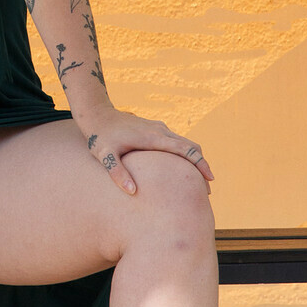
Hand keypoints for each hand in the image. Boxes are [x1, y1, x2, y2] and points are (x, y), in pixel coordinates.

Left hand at [79, 109, 212, 195]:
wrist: (97, 114)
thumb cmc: (100, 136)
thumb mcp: (104, 156)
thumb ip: (117, 173)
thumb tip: (132, 192)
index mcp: (153, 138)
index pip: (186, 150)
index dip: (200, 165)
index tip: (209, 180)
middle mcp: (160, 131)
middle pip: (192, 146)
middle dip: (202, 166)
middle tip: (206, 189)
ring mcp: (158, 128)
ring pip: (185, 143)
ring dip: (195, 160)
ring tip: (196, 182)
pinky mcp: (155, 129)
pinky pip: (176, 141)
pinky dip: (185, 154)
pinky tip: (180, 168)